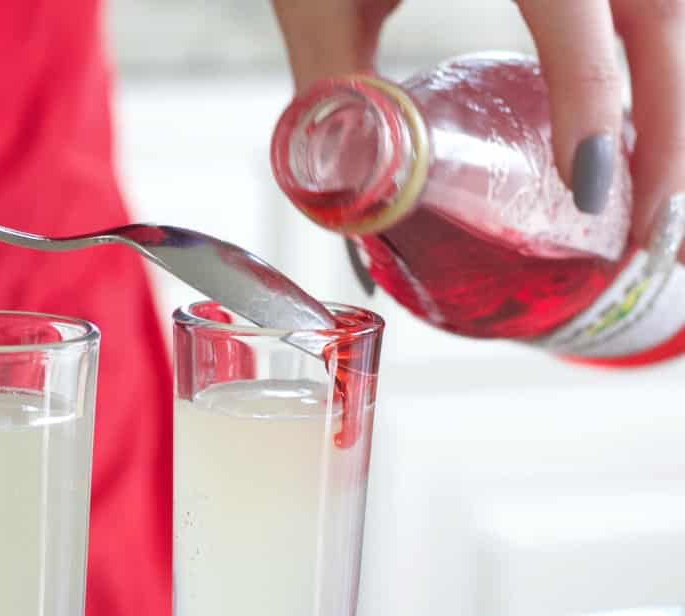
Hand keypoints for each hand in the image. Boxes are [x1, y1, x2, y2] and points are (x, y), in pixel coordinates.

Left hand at [271, 0, 684, 246]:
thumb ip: (333, 83)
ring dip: (675, 93)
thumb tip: (351, 198)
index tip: (594, 193)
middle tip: (652, 225)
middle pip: (664, 6)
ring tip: (655, 184)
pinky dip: (657, 53)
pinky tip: (640, 113)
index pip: (576, 4)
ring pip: (673, 0)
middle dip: (670, 122)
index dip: (593, 100)